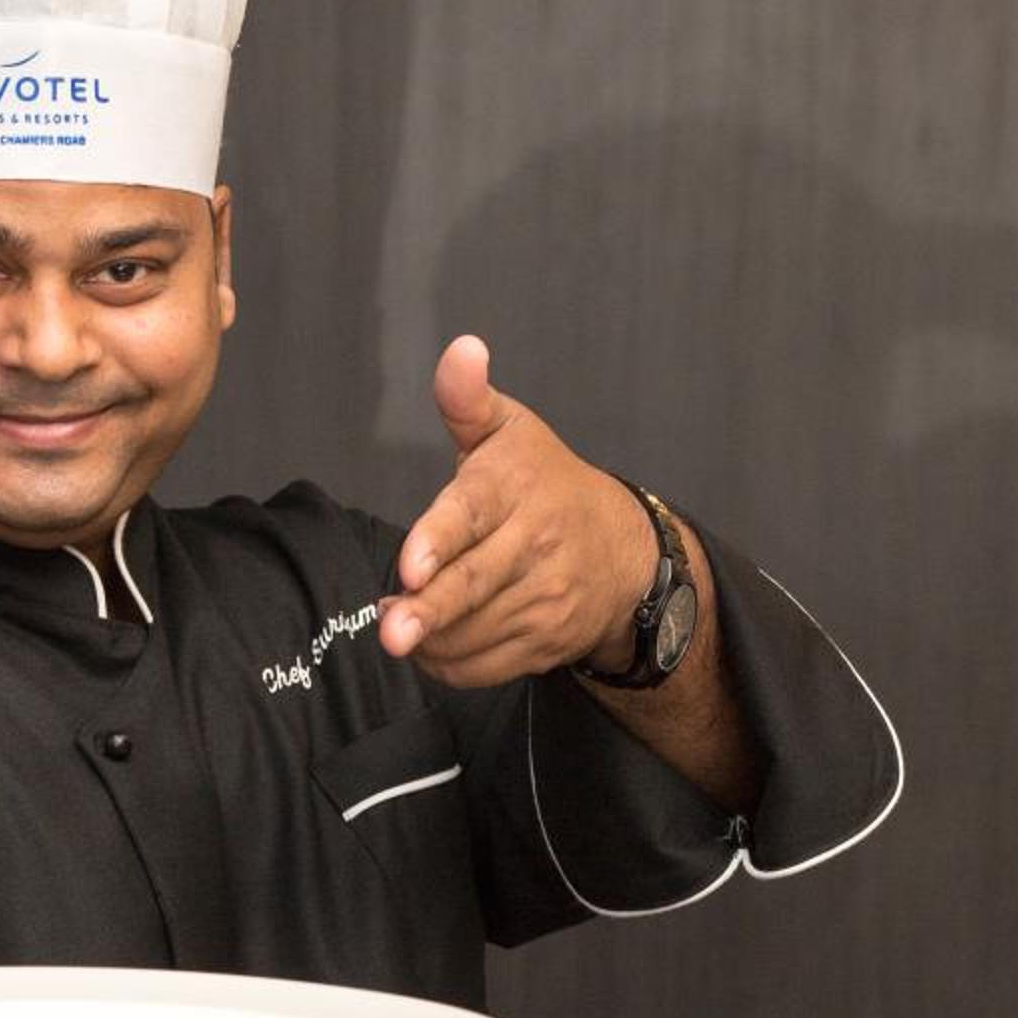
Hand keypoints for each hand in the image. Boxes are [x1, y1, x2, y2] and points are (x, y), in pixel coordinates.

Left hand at [376, 334, 659, 685]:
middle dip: (430, 611)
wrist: (624, 550)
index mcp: (515, 487)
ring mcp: (545, 599)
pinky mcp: (545, 642)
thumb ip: (467, 399)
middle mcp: (534, 545)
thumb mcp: (510, 430)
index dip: (439, 540)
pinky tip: (430, 646)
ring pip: (475, 632)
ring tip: (399, 625)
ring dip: (430, 639)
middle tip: (393, 631)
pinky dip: (448, 664)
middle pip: (475, 584)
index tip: (410, 566)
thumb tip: (460, 350)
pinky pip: (485, 667)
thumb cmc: (546, 484)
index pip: (472, 513)